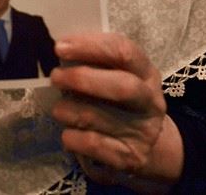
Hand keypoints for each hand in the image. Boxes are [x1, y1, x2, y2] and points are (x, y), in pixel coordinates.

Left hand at [50, 33, 182, 189]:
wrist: (147, 146)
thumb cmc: (120, 101)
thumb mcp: (118, 76)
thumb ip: (96, 63)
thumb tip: (60, 52)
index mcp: (146, 72)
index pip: (124, 52)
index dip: (90, 46)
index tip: (60, 47)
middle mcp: (150, 101)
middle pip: (123, 87)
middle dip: (82, 79)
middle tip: (55, 77)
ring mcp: (143, 132)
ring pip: (99, 117)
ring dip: (69, 110)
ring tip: (59, 109)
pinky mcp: (131, 157)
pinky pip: (93, 144)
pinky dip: (73, 137)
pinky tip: (68, 133)